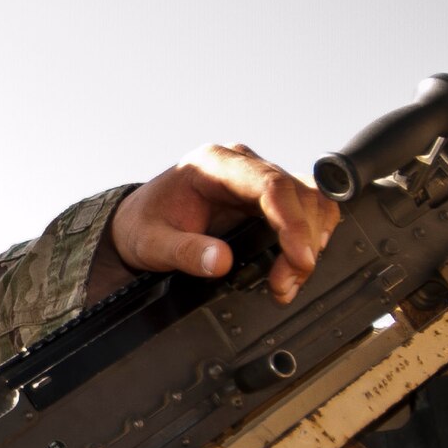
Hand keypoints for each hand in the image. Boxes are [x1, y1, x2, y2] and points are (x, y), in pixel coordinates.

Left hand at [109, 143, 338, 302]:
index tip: (300, 258)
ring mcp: (256, 180)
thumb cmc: (143, 225)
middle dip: (303, 241)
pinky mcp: (265, 198)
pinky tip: (294, 264)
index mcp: (214, 164)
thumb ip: (184, 252)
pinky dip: (308, 237)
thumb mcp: (152, 243)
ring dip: (310, 240)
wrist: (136, 222)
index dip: (293, 222)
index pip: (269, 184)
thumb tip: (220, 262)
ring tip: (288, 281)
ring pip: (309, 200)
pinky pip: (303, 209)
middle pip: (298, 193)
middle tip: (286, 283)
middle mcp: (242, 165)